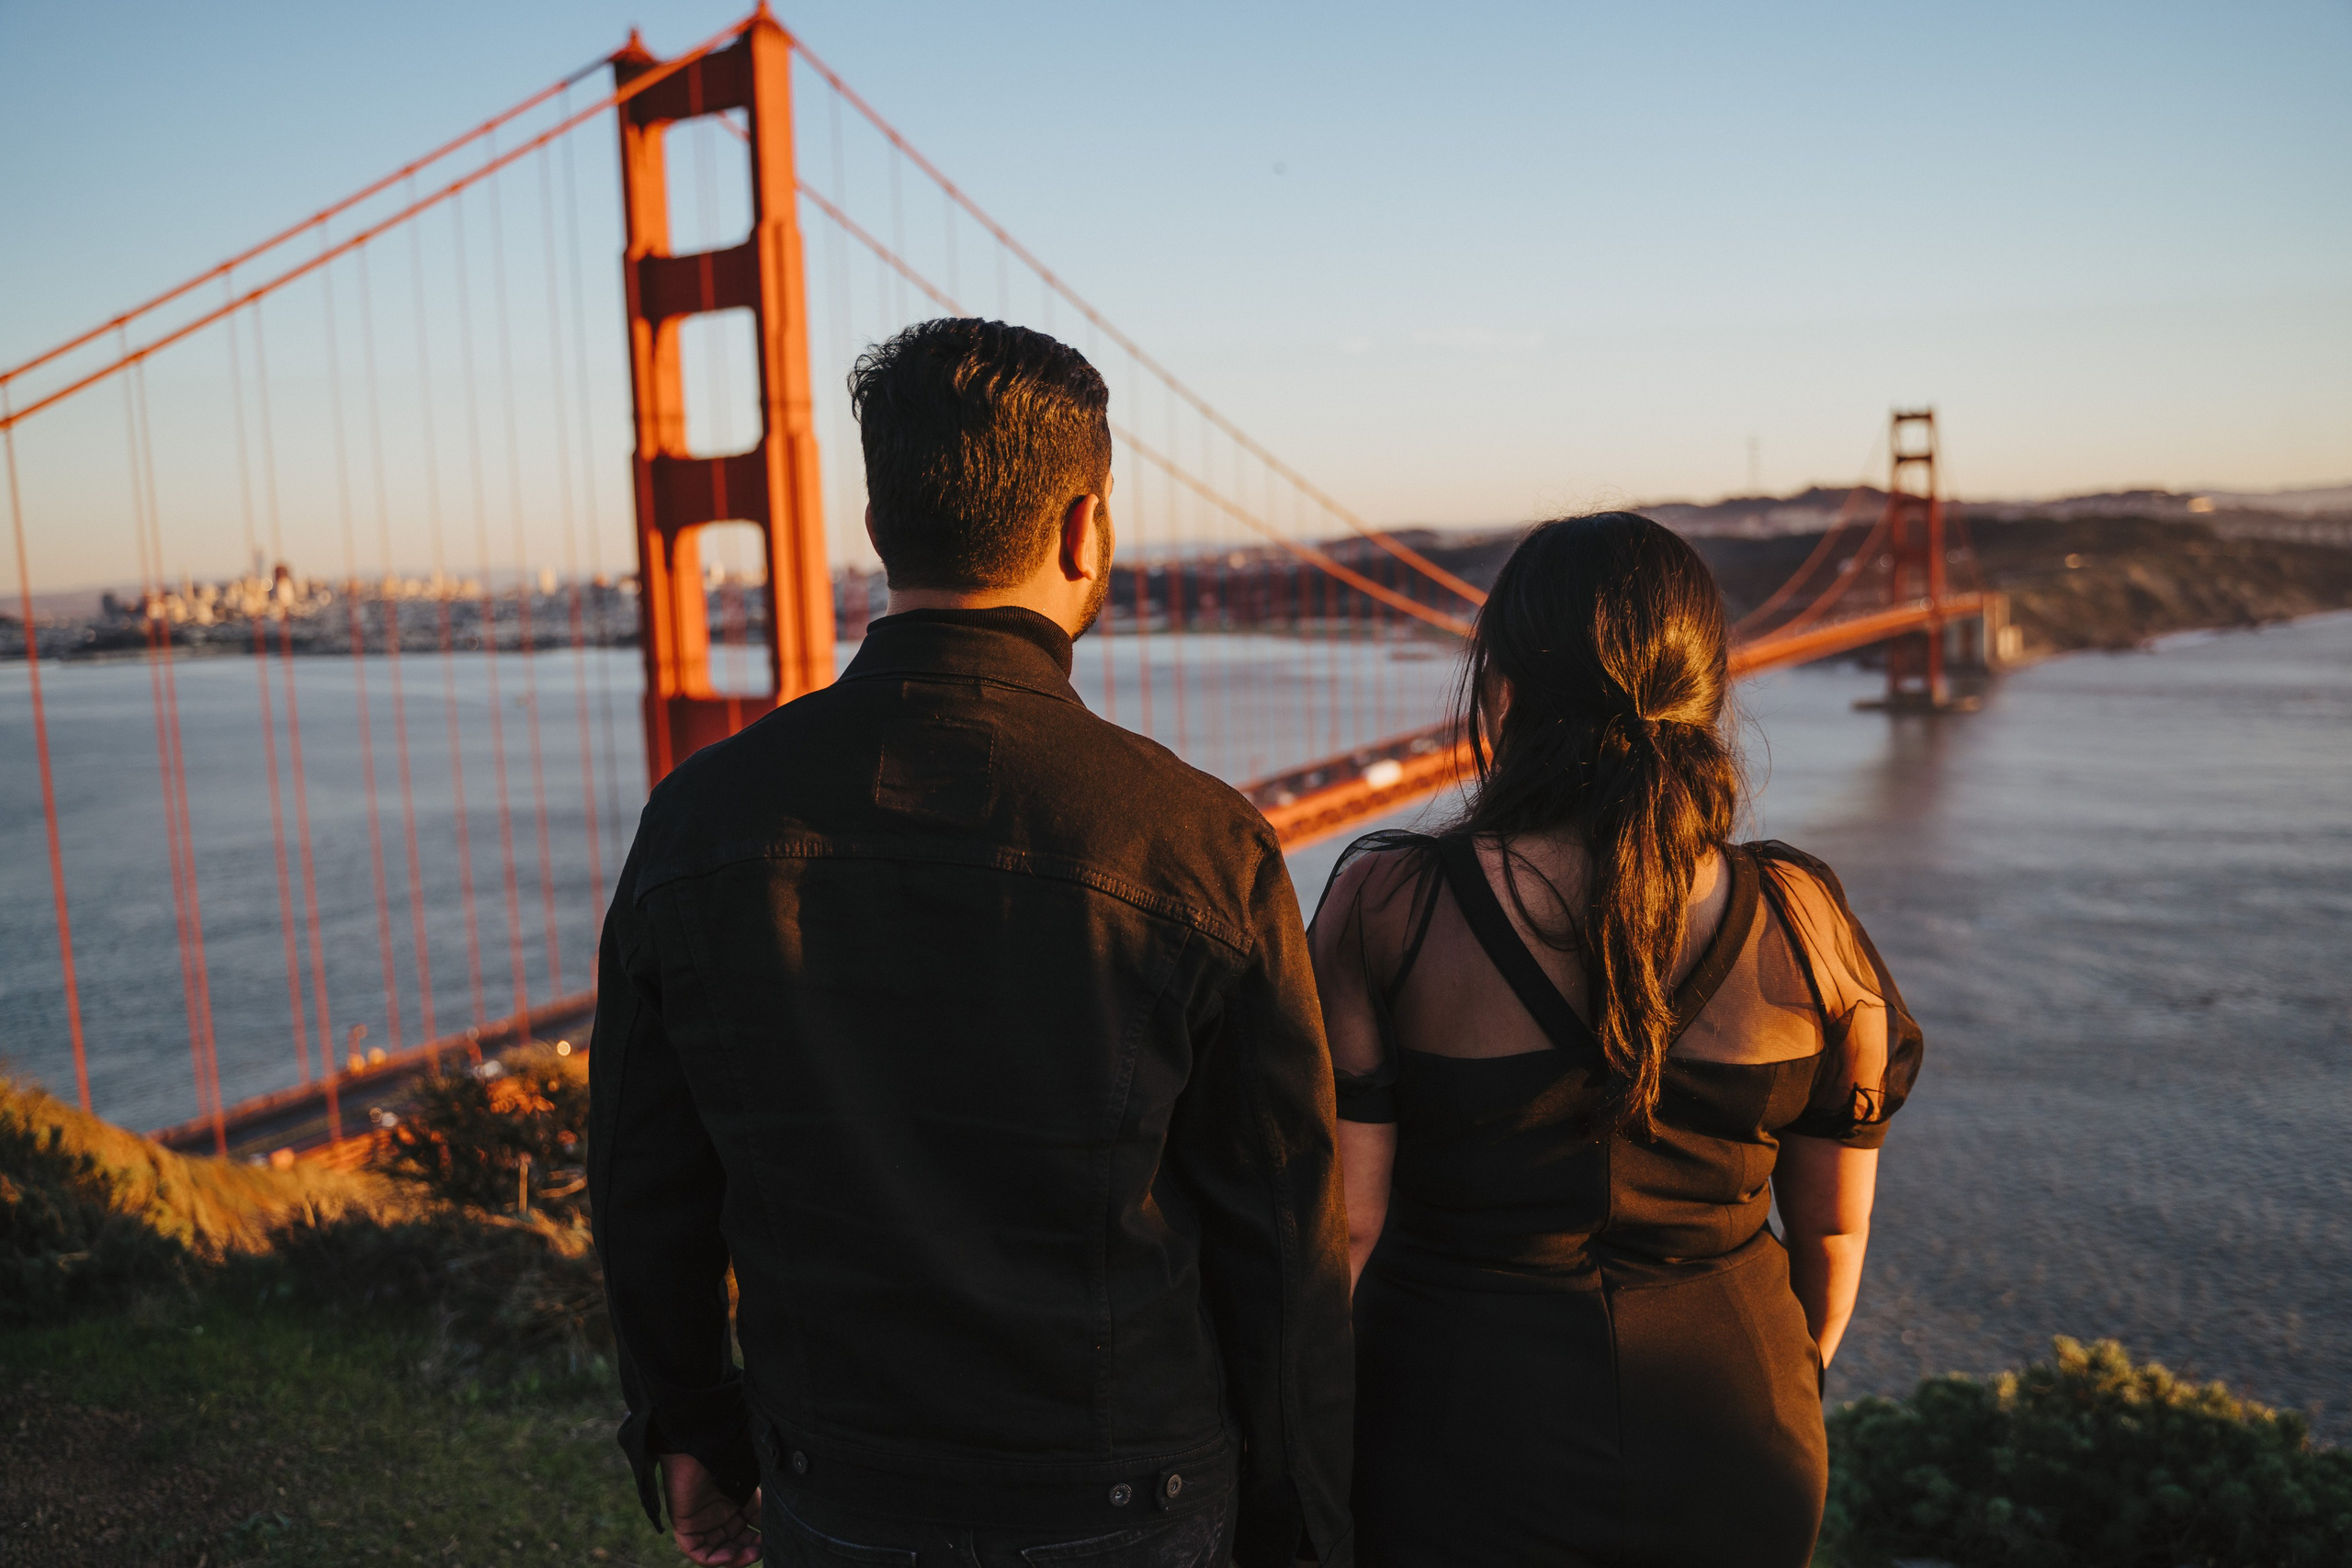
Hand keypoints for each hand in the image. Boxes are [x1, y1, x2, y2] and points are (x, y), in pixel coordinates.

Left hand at [661, 1451, 762, 1565]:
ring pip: (716, 1552)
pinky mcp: (685, 1525)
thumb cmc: (729, 1464)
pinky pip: (696, 1551)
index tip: (771, 1544)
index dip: (757, 1544)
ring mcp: (701, 1523)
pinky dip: (713, 1558)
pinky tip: (729, 1555)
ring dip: (733, 1559)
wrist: (706, 1449)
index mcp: (733, 1509)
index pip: (745, 1536)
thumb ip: (761, 1513)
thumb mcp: (750, 1492)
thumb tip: (775, 1534)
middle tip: (760, 1552)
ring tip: (749, 1555)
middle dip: (747, 1553)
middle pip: (732, 1547)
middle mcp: (717, 1519)